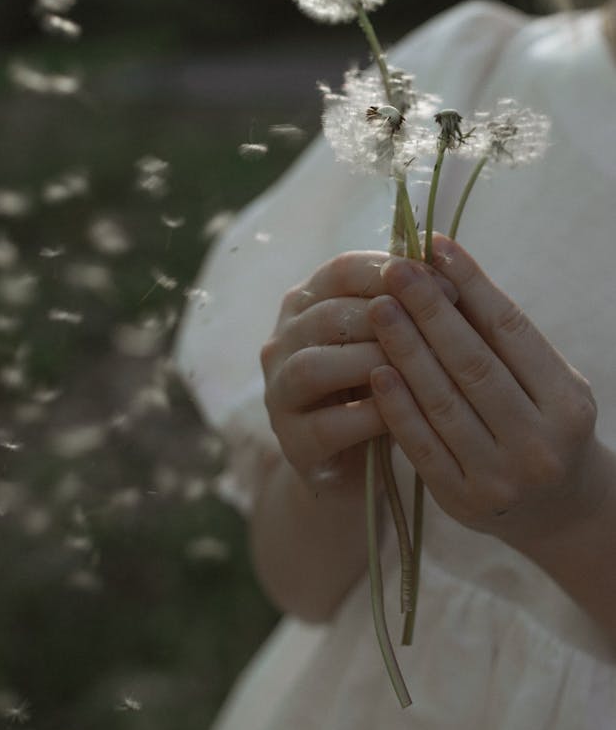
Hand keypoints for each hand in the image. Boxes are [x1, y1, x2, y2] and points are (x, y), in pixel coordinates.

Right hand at [261, 250, 457, 495]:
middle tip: (443, 332)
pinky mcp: (292, 441)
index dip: (395, 274)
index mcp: (307, 304)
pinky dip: (368, 416)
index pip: (342, 270)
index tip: (448, 287)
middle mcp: (283, 342)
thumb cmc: (382, 390)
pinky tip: (405, 414)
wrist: (357, 467)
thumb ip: (407, 305)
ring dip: (370, 362)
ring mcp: (280, 392)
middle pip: (329, 315)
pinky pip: (327, 424)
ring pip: (314, 365)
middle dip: (390, 319)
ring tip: (418, 369)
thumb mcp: (392, 340)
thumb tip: (449, 261)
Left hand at [368, 234, 600, 543]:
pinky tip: (378, 370)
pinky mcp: (463, 500)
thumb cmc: (545, 427)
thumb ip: (503, 339)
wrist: (557, 511)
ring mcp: (501, 477)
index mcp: (568, 403)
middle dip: (429, 310)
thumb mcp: (546, 383)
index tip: (434, 246)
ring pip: (443, 401)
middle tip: (395, 269)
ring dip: (405, 350)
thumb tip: (445, 267)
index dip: (471, 284)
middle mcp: (540, 442)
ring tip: (378, 308)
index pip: (512, 330)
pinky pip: (422, 445)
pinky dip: (398, 406)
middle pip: (473, 363)